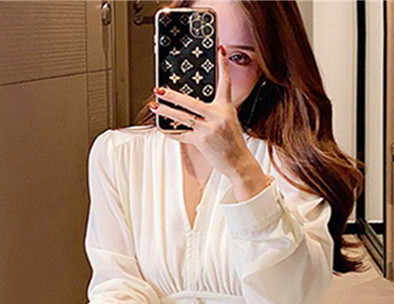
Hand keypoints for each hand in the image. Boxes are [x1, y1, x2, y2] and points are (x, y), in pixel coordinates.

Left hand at [152, 44, 256, 180]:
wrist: (238, 162)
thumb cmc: (233, 142)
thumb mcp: (229, 120)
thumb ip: (214, 111)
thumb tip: (195, 107)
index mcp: (226, 108)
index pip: (225, 82)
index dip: (223, 65)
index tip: (220, 51)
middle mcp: (217, 116)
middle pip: (190, 102)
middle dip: (172, 95)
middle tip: (160, 89)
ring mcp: (208, 129)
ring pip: (182, 117)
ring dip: (166, 112)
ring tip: (155, 106)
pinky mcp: (202, 141)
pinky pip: (182, 135)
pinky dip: (171, 132)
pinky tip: (163, 128)